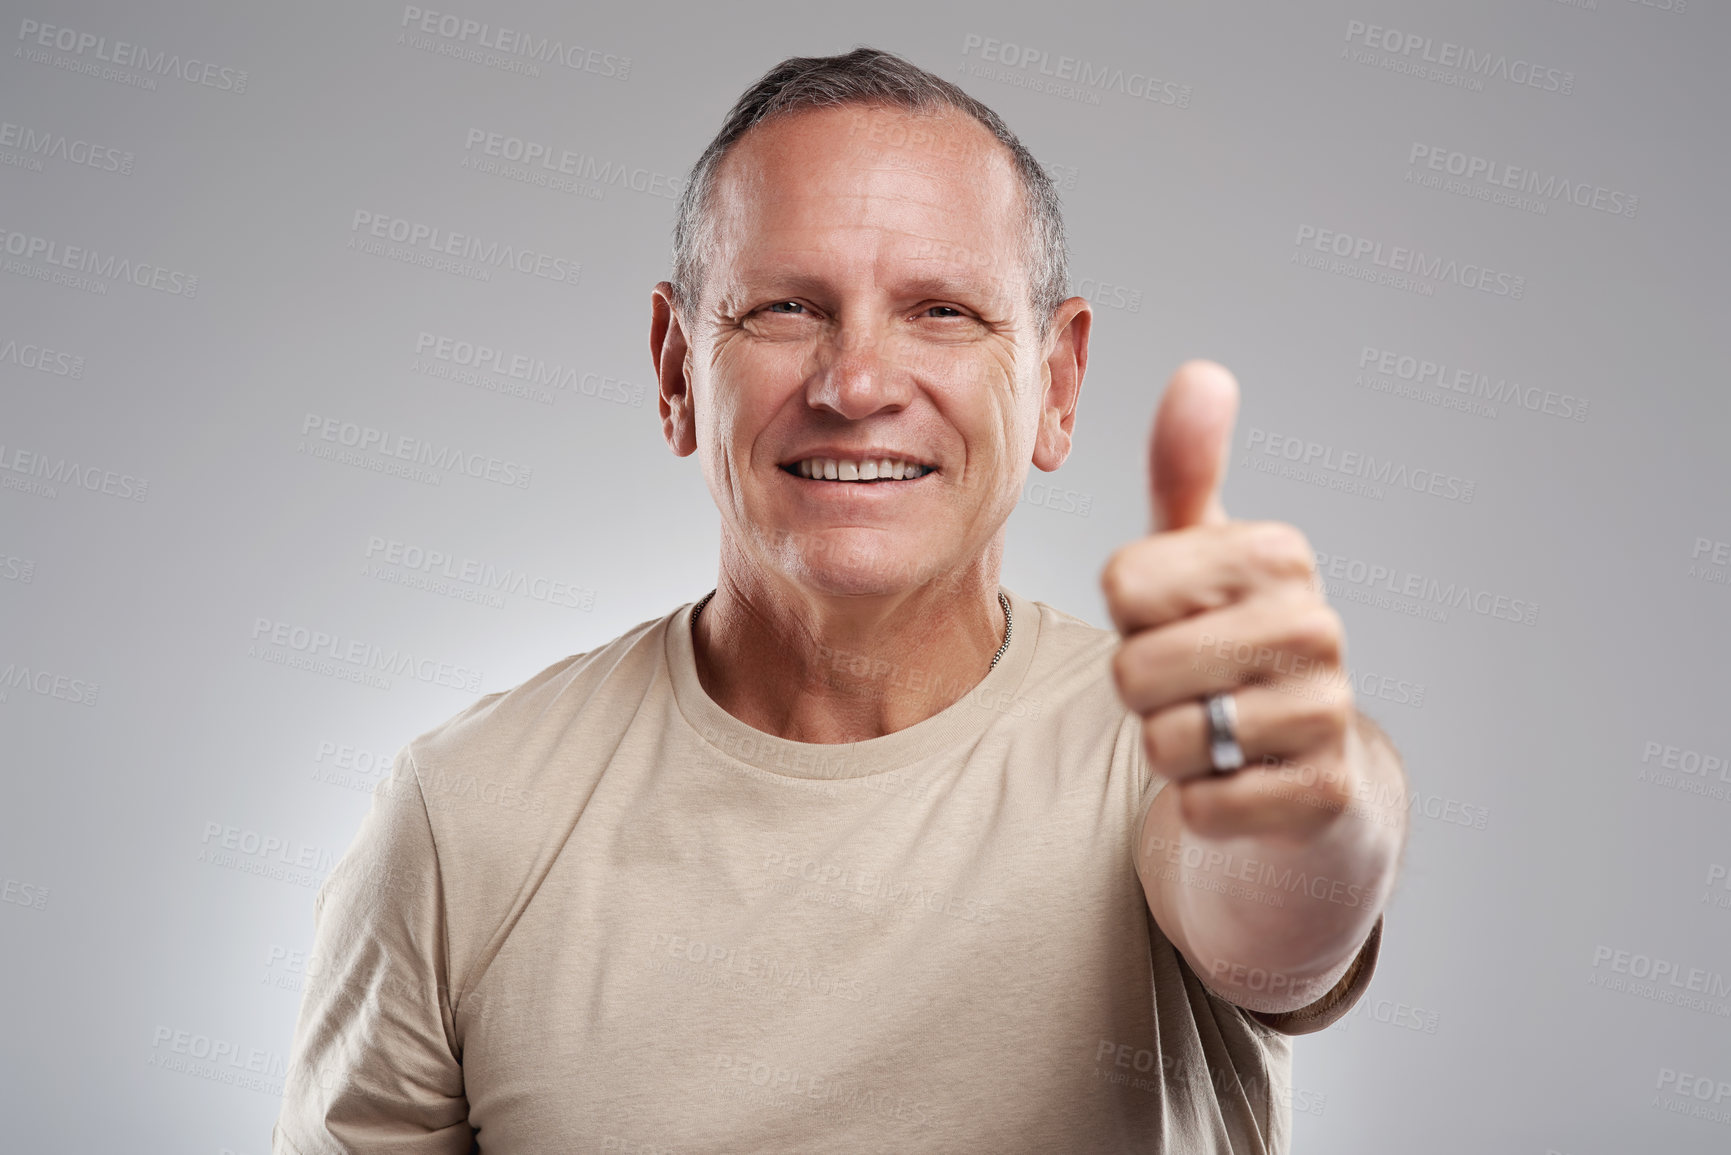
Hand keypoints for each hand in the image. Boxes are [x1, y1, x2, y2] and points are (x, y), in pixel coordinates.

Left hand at [1101, 361, 1365, 842]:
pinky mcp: (1319, 794)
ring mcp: (1324, 713)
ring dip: (1169, 746)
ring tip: (1215, 726)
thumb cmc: (1231, 637)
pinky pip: (1201, 806)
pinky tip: (1239, 776)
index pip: (1123, 584)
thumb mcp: (1200, 550)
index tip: (1173, 615)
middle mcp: (1315, 626)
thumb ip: (1186, 468)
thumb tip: (1202, 375)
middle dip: (1140, 687)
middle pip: (1133, 669)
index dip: (1128, 612)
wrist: (1306, 758)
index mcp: (1279, 554)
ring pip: (1163, 742)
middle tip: (1188, 681)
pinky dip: (1201, 801)